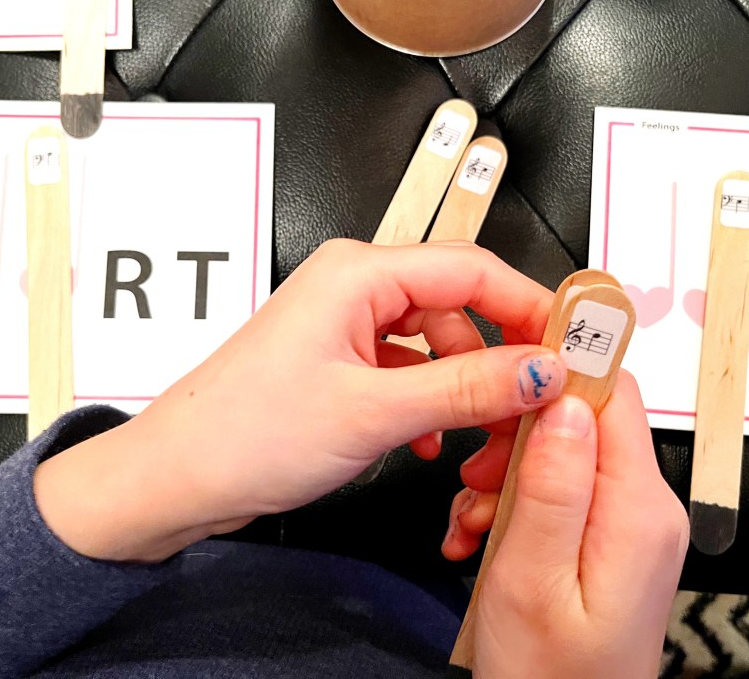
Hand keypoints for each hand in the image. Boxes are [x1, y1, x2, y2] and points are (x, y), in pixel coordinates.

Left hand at [34, 240, 568, 562]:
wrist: (176, 479)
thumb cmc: (243, 433)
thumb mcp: (373, 411)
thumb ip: (466, 387)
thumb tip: (540, 369)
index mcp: (358, 272)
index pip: (473, 269)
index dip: (531, 306)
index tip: (572, 344)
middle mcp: (352, 288)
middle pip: (459, 304)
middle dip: (500, 355)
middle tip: (536, 399)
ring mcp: (343, 326)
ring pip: (435, 342)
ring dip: (463, 387)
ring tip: (476, 434)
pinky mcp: (337, 362)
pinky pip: (406, 369)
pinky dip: (428, 402)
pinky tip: (429, 442)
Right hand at [444, 373, 688, 677]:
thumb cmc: (548, 677)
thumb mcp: (531, 578)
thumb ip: (550, 485)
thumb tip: (562, 399)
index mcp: (636, 509)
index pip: (612, 392)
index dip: (559, 362)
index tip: (504, 358)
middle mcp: (644, 507)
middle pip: (583, 417)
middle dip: (517, 432)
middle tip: (473, 476)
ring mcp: (627, 523)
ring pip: (561, 451)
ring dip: (505, 472)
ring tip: (471, 520)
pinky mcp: (606, 537)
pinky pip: (559, 489)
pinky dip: (513, 501)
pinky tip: (482, 535)